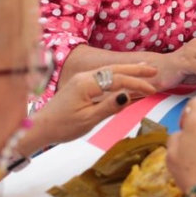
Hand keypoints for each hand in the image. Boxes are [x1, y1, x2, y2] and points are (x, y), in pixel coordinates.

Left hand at [30, 63, 157, 145]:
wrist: (41, 127)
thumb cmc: (62, 126)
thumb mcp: (88, 120)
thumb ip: (108, 107)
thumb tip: (128, 95)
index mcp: (86, 84)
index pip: (118, 80)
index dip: (137, 84)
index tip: (152, 90)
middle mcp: (84, 77)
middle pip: (115, 70)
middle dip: (135, 70)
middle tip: (154, 70)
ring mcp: (82, 79)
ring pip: (109, 71)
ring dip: (128, 71)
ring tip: (145, 69)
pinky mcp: (80, 84)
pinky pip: (103, 77)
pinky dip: (117, 76)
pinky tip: (125, 78)